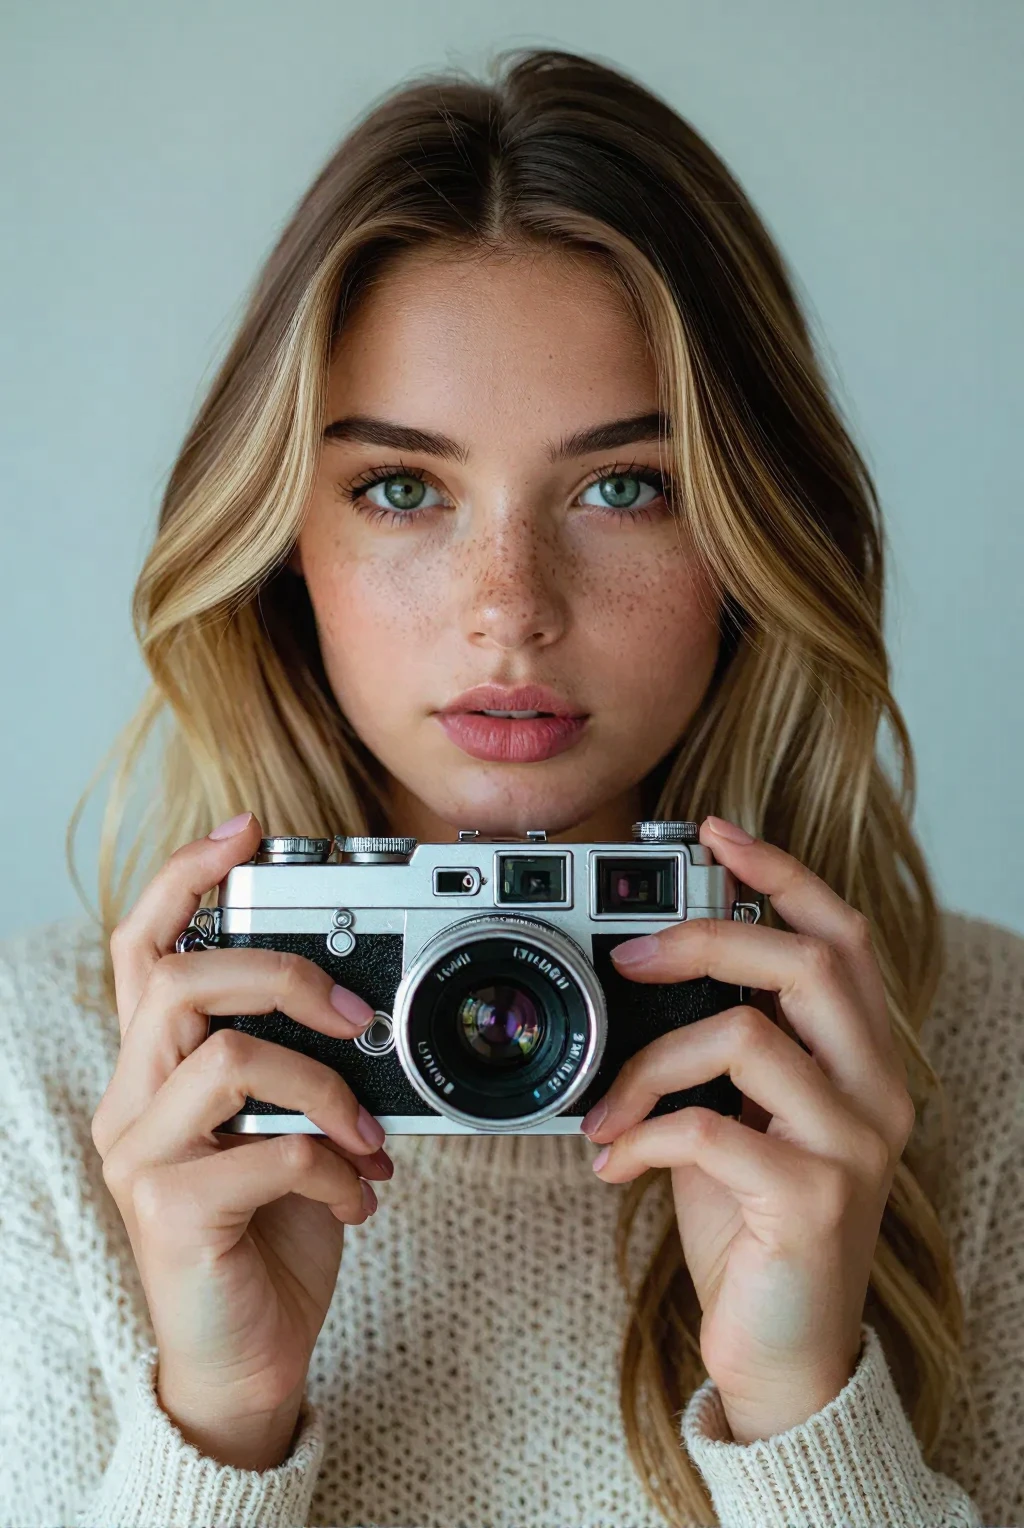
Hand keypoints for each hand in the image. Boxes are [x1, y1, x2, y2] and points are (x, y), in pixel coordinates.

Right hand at [90, 811, 394, 1468]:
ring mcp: (141, 1157)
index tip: (245, 831)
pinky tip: (359, 1196)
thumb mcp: (283, 1127)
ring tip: (368, 1132)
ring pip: (226, 1058)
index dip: (186, 879)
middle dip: (280, 975)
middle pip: (178, 980)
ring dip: (325, 1087)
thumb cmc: (269, 1231)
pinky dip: (335, 1166)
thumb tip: (361, 1010)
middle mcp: (131, 1101)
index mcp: (156, 1068)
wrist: (247, 1357)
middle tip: (355, 1015)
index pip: (145, 948)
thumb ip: (295, 1066)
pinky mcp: (170, 1213)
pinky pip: (267, 1152)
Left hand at [581, 815, 914, 1443]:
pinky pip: (711, 1129)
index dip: (781, 874)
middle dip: (704, 939)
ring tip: (604, 1107)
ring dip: (649, 1062)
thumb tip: (645, 975)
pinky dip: (644, 1135)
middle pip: (804, 964)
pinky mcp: (812, 1202)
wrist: (785, 1351)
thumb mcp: (743, 1118)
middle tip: (629, 956)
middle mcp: (876, 1093)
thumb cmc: (756, 1225)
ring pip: (747, 1038)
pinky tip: (614, 1163)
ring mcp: (852, 1148)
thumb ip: (725, 1051)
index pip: (840, 938)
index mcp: (861, 1060)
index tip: (716, 832)